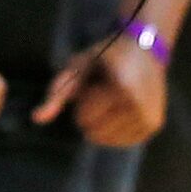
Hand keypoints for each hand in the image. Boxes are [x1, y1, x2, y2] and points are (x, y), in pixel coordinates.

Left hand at [35, 36, 166, 146]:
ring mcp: (150, 117)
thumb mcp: (78, 66)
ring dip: (102, 122)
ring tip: (111, 99)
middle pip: (96, 132)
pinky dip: (114, 132)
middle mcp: (139, 105)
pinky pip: (123, 142)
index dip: (81, 102)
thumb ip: (56, 92)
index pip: (84, 117)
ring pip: (108, 140)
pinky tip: (118, 111)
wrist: (145, 49)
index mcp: (121, 88)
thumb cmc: (106, 56)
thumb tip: (36, 119)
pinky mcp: (154, 125)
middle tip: (101, 93)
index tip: (91, 84)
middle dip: (90, 115)